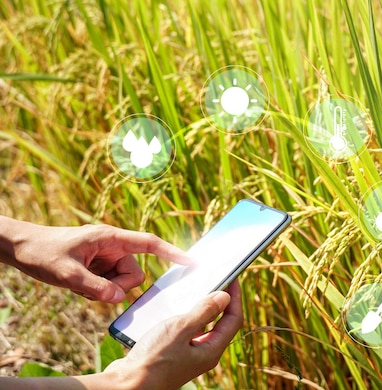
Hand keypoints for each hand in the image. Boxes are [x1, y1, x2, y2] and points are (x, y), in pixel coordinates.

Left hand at [4, 220, 192, 301]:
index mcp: (111, 238)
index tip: (192, 262)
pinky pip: (111, 285)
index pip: (149, 244)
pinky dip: (98, 291)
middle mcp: (113, 247)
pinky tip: (79, 286)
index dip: (172, 253)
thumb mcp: (66, 273)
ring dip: (105, 290)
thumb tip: (119, 298)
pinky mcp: (100, 268)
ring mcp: (107, 258)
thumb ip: (94, 286)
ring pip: (123, 282)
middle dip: (119, 286)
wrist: (21, 247)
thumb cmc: (42, 252)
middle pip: (135, 273)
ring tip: (80, 286)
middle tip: (93, 289)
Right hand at [106, 281, 243, 389]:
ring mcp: (188, 356)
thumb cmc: (153, 360)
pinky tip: (172, 308)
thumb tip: (224, 297)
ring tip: (193, 290)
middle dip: (218, 301)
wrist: (126, 385)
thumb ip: (204, 312)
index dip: (235, 297)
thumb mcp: (181, 329)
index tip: (233, 277)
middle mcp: (203, 355)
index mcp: (211, 351)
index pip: (233, 319)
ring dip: (198, 309)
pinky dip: (182, 318)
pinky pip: (184, 332)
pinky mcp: (173, 355)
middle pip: (220, 323)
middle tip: (214, 281)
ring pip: (200, 327)